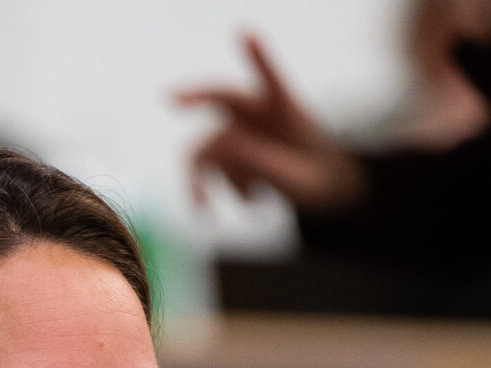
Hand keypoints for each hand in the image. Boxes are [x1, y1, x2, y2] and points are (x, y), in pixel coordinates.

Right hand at [176, 33, 367, 215]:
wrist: (321, 193)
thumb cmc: (317, 180)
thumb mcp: (298, 181)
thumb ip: (265, 163)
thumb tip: (225, 142)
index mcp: (284, 107)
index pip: (271, 77)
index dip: (258, 54)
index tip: (244, 32)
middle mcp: (255, 113)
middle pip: (218, 99)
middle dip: (192, 97)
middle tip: (168, 98)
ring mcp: (238, 132)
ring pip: (206, 149)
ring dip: (200, 182)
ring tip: (202, 213)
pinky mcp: (227, 154)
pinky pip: (209, 173)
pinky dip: (221, 192)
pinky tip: (253, 202)